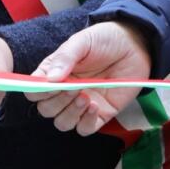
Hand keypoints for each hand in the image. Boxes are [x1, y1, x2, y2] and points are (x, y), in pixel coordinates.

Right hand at [27, 22, 151, 135]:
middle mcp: (64, 91)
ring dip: (70, 113)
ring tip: (85, 96)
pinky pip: (85, 129)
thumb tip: (48, 78)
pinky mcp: (99, 114)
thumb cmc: (105, 39)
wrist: (134, 44)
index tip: (48, 84)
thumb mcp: (83, 41)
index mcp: (54, 73)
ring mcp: (81, 104)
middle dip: (56, 102)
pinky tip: (95, 106)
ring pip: (62, 123)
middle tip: (73, 87)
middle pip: (46, 110)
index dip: (37, 91)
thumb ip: (65, 57)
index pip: (34, 91)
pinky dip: (86, 121)